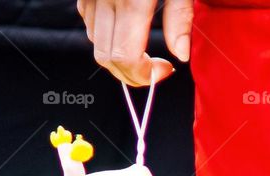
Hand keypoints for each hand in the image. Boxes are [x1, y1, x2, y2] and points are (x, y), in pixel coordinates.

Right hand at [77, 0, 192, 85]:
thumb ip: (180, 18)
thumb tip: (180, 56)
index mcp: (131, 0)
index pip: (127, 57)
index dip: (145, 74)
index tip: (165, 69)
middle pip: (107, 58)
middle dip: (131, 74)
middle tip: (153, 69)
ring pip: (95, 43)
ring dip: (117, 56)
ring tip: (141, 47)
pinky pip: (89, 23)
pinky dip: (105, 36)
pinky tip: (124, 29)